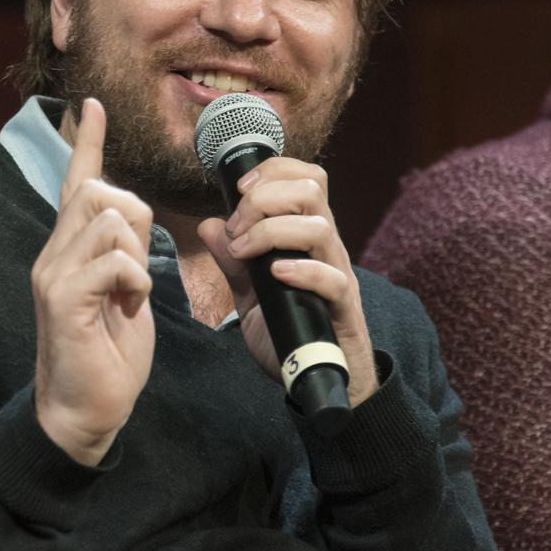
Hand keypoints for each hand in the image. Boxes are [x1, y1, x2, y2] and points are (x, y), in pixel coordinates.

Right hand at [33, 98, 155, 465]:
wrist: (84, 410)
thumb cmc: (107, 354)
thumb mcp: (123, 291)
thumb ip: (123, 252)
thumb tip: (130, 218)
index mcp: (68, 249)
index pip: (75, 182)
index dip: (88, 142)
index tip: (93, 105)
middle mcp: (53, 252)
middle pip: (101, 191)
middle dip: (136, 221)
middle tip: (135, 272)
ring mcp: (54, 273)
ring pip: (110, 218)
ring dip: (137, 257)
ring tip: (128, 296)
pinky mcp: (63, 298)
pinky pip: (114, 260)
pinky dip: (134, 281)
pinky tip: (125, 308)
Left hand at [197, 158, 377, 406]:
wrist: (319, 380)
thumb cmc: (289, 328)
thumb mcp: (251, 291)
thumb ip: (232, 260)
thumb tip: (208, 226)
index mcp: (306, 236)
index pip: (306, 179)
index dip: (273, 170)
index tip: (240, 188)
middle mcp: (326, 248)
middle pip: (311, 190)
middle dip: (264, 197)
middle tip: (237, 227)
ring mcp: (337, 275)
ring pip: (319, 227)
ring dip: (272, 230)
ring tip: (245, 251)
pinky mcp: (342, 309)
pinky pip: (333, 279)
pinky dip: (301, 270)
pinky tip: (275, 274)